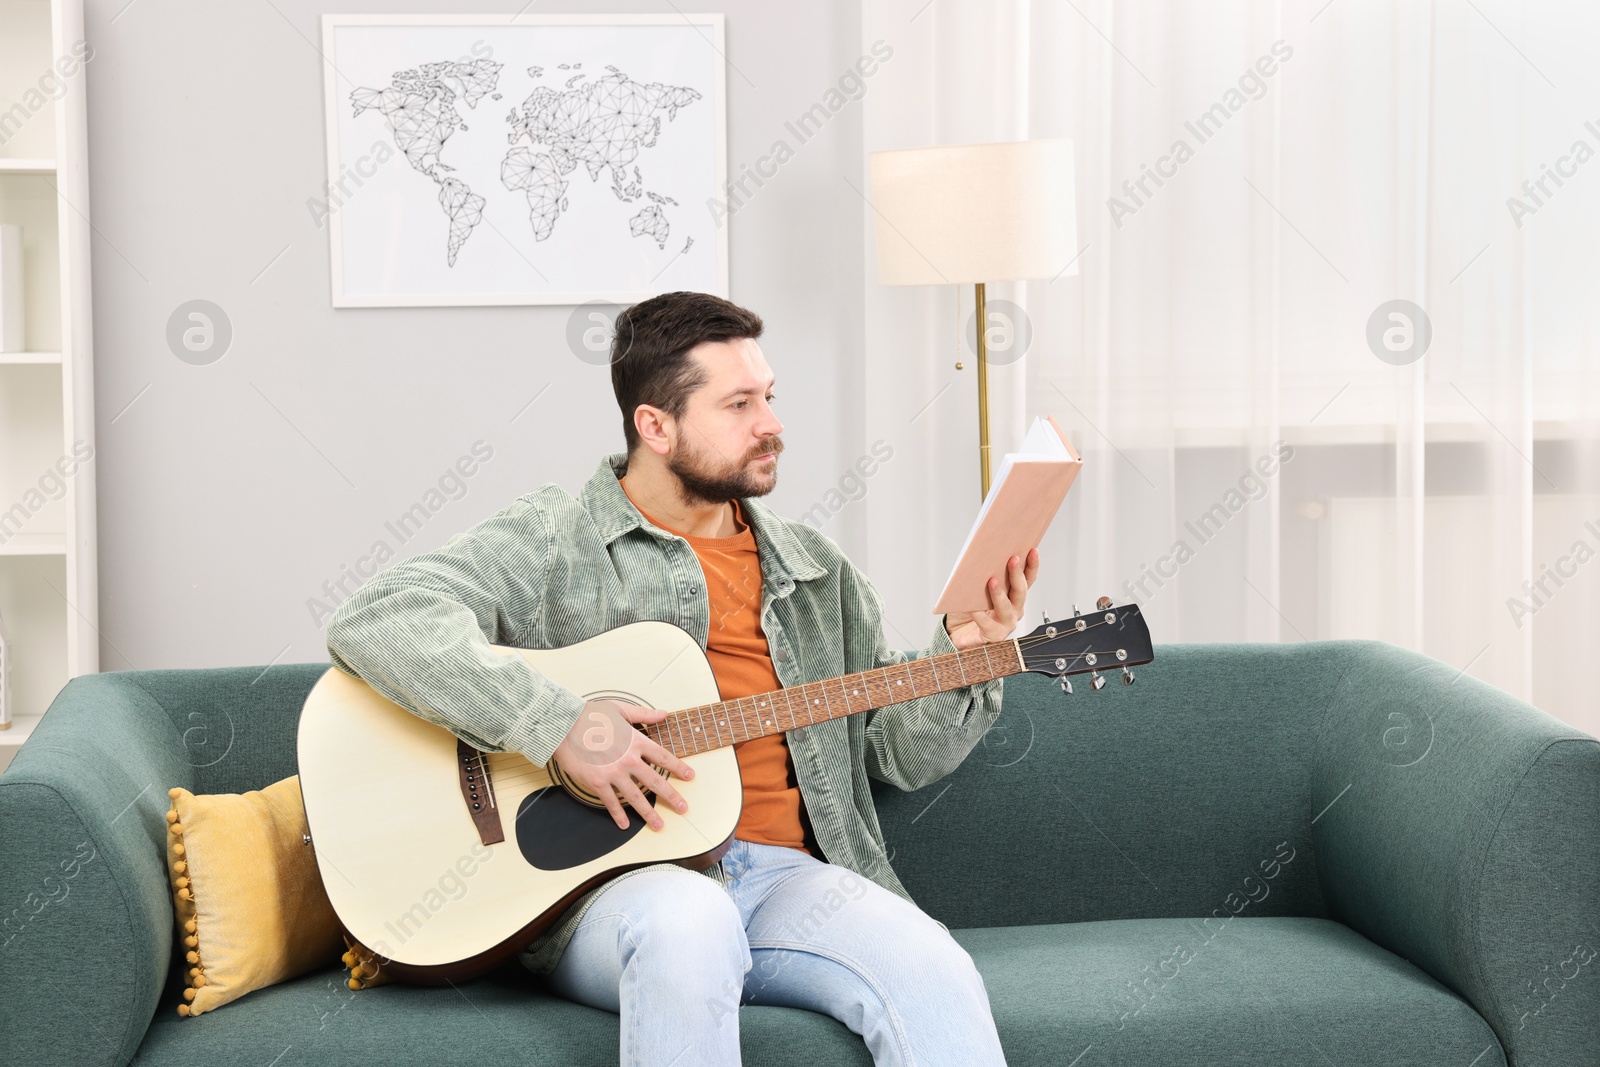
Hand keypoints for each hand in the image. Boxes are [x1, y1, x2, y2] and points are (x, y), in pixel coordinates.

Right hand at [549, 698, 695, 830]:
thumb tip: (663, 713)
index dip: (679, 767)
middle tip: (683, 808)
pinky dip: (618, 814)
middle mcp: (628, 759)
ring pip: (636, 797)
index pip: (663, 757)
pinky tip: (625, 824)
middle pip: (655, 782)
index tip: (690, 776)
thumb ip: (643, 714)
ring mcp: (613, 773)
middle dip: (671, 797)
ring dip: (649, 813)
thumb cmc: (590, 716)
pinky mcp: (597, 782)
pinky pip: (611, 802)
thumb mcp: (620, 709)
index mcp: (636, 741)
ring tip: (659, 824)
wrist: (564, 726)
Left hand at [944, 547, 1038, 649]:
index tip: (1032, 550)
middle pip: (1020, 591)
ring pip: (1007, 607)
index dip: (1031, 565)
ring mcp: (1006, 623)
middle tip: (1013, 558)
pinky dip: (980, 614)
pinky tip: (973, 607)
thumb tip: (980, 559)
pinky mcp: (994, 635)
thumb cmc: (967, 610)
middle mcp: (1014, 609)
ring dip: (999, 593)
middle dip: (1017, 574)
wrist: (956, 634)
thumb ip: (981, 577)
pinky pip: (987, 623)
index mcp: (1014, 595)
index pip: (1027, 578)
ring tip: (992, 580)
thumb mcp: (974, 589)